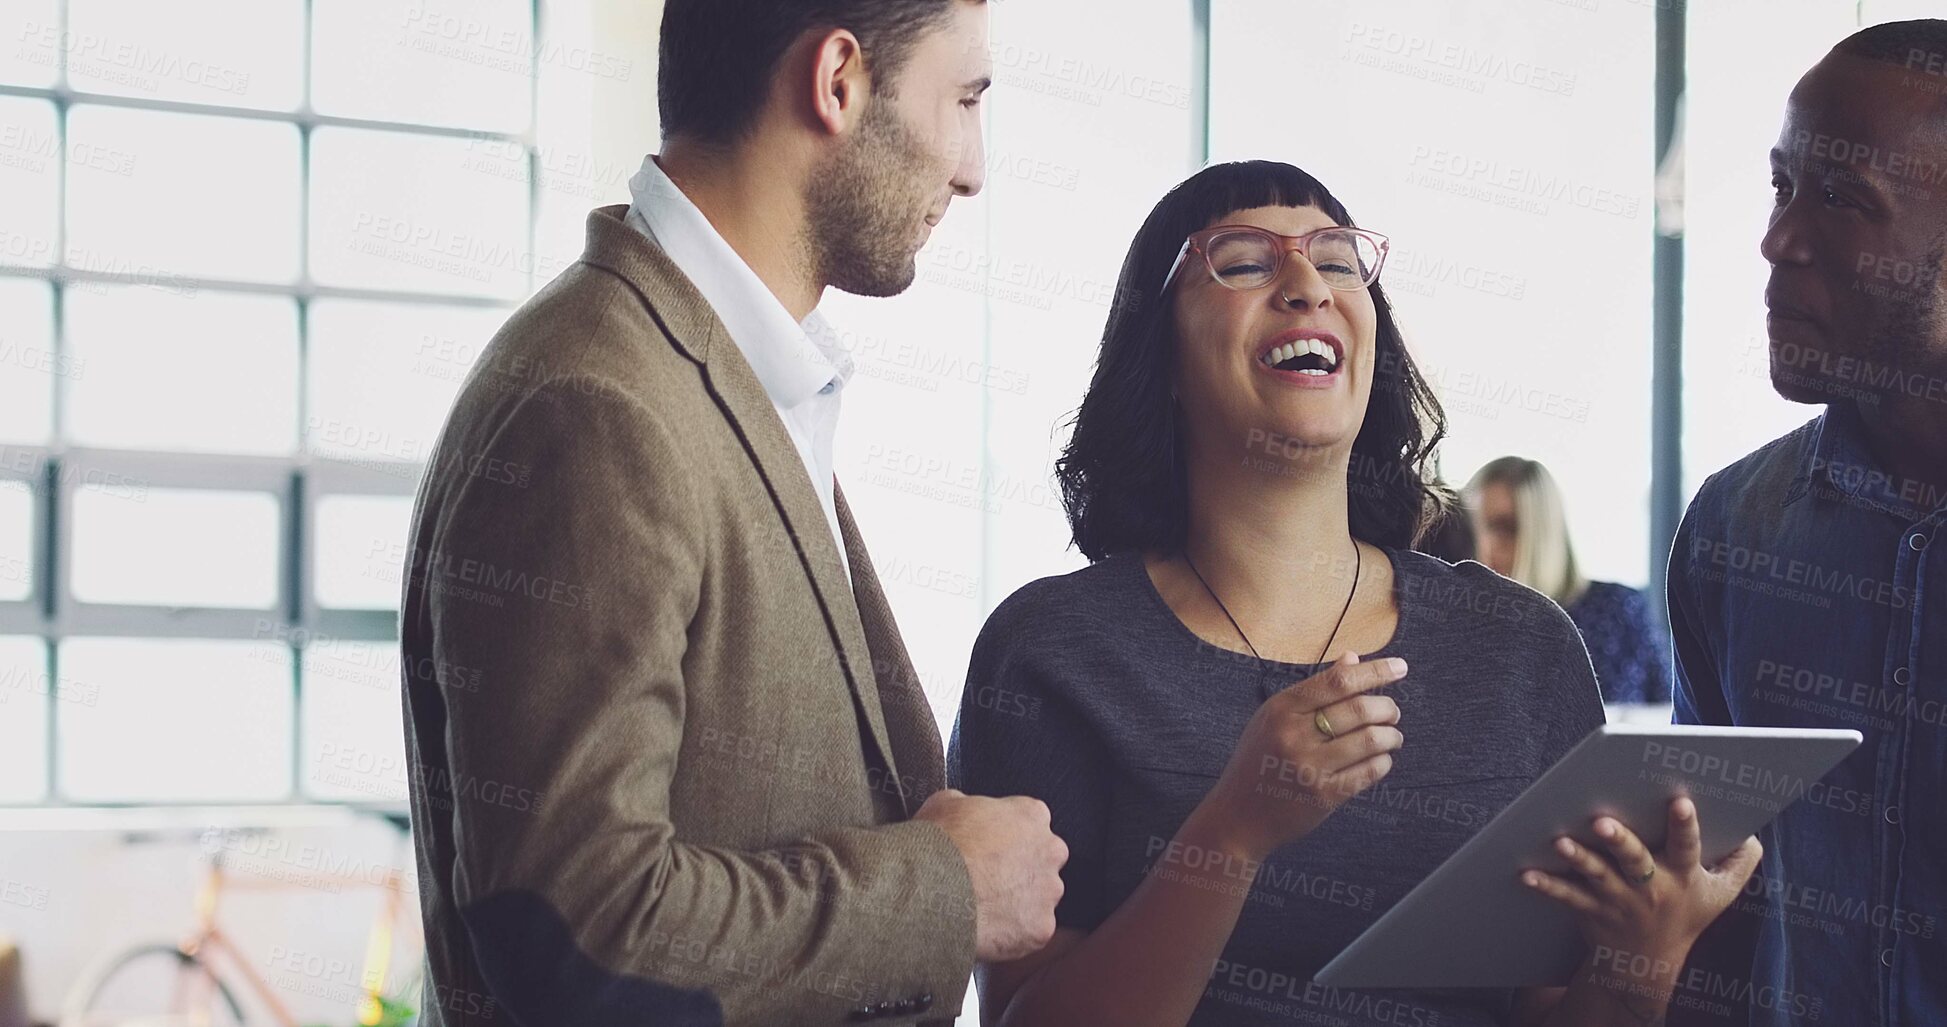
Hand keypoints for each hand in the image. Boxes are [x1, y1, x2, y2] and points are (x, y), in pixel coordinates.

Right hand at [915, 788, 1068, 961]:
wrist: (930, 889)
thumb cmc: (938, 845)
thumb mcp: (945, 803)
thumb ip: (968, 805)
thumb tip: (962, 810)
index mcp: (1031, 815)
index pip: (1031, 822)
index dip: (1008, 837)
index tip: (992, 848)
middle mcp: (1049, 851)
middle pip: (1043, 861)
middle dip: (1021, 870)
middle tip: (988, 880)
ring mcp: (1048, 892)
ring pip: (1039, 899)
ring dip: (1018, 903)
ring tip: (983, 908)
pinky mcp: (1040, 927)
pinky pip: (1030, 932)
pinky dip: (1011, 934)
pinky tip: (985, 928)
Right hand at [1194, 652, 1406, 861]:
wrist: (1237, 816)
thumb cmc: (1257, 761)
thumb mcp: (1273, 717)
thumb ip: (1314, 689)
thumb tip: (1352, 659)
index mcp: (1282, 708)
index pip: (1339, 681)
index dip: (1376, 671)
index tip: (1400, 667)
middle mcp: (1294, 734)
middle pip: (1360, 709)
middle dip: (1388, 708)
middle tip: (1392, 712)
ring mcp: (1309, 766)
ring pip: (1371, 740)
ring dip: (1392, 736)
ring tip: (1392, 736)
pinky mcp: (1323, 796)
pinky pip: (1369, 772)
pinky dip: (1383, 762)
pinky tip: (1381, 760)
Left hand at [1523, 798, 1762, 977]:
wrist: (1648, 962)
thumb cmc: (1686, 913)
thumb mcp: (1722, 894)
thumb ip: (1740, 862)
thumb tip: (1754, 831)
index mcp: (1682, 876)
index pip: (1686, 847)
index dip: (1685, 825)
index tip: (1679, 801)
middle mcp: (1650, 888)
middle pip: (1634, 861)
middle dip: (1620, 841)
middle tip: (1602, 821)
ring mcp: (1618, 900)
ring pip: (1597, 877)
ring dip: (1578, 860)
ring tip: (1560, 842)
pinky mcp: (1590, 910)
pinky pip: (1566, 897)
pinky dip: (1546, 885)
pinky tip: (1526, 872)